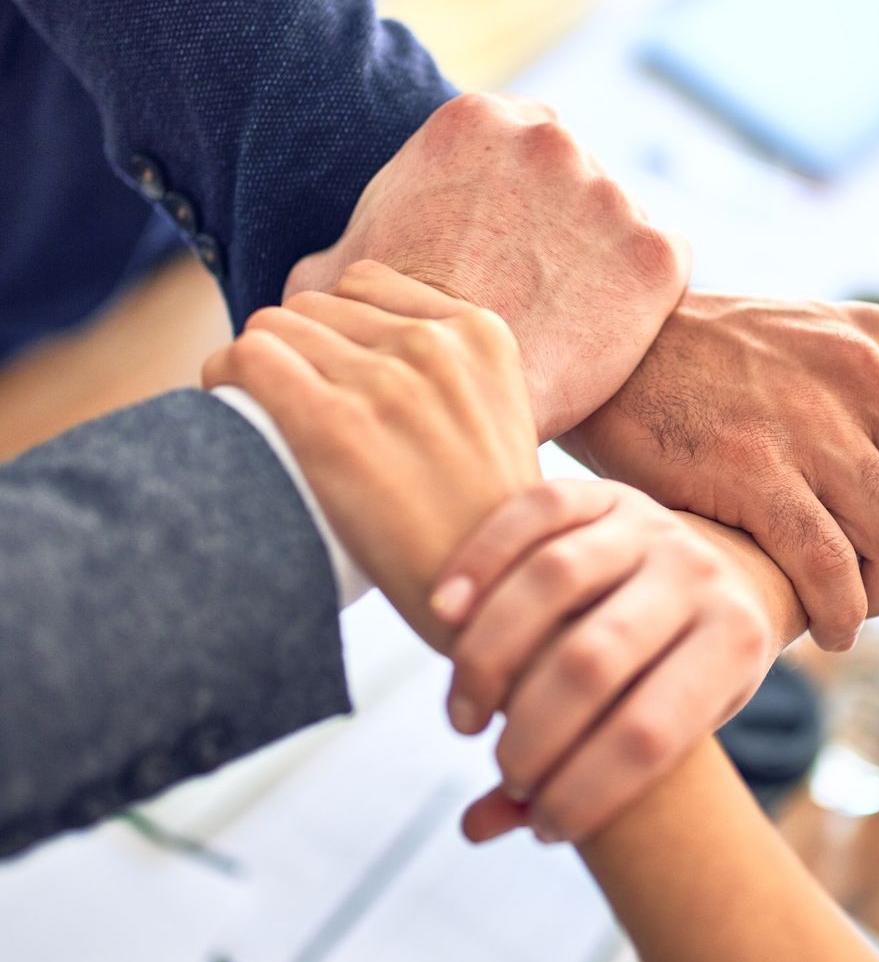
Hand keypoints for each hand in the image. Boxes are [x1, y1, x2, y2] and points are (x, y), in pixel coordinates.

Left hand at [202, 260, 539, 649]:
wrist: (491, 604)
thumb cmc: (485, 532)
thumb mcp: (498, 425)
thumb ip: (447, 377)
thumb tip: (362, 355)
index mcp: (483, 337)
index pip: (368, 285)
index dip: (339, 332)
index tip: (335, 380)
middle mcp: (437, 347)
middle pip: (316, 306)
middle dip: (300, 354)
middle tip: (298, 412)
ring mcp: (386, 382)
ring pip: (275, 327)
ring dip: (261, 369)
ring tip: (269, 420)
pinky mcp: (333, 424)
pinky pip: (246, 358)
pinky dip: (225, 380)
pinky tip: (234, 414)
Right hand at [284, 93, 690, 438]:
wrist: (452, 405)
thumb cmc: (388, 343)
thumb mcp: (337, 280)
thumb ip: (346, 254)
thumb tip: (324, 281)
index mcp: (473, 124)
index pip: (515, 146)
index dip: (513, 205)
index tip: (506, 253)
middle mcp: (549, 140)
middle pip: (573, 176)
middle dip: (560, 228)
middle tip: (536, 293)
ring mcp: (610, 195)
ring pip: (618, 224)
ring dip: (602, 263)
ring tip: (566, 325)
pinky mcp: (656, 255)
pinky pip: (664, 270)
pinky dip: (643, 302)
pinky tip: (604, 338)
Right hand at [430, 479, 774, 842]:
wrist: (728, 573)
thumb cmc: (686, 675)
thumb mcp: (672, 728)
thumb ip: (584, 777)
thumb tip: (477, 827)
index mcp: (736, 643)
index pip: (651, 734)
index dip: (588, 792)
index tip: (547, 826)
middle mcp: (700, 576)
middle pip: (593, 660)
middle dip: (533, 734)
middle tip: (503, 767)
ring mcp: (652, 524)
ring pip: (553, 581)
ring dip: (489, 658)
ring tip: (465, 718)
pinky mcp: (605, 491)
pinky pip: (533, 514)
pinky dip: (479, 562)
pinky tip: (441, 616)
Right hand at [560, 294, 878, 650]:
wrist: (604, 344)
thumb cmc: (697, 362)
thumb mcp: (802, 343)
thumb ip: (860, 392)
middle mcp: (861, 375)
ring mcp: (809, 423)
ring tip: (850, 609)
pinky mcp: (751, 469)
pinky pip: (829, 566)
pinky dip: (840, 613)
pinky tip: (823, 628)